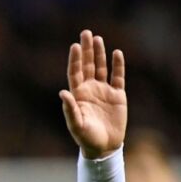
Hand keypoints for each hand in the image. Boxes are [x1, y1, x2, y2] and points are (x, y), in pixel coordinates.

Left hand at [60, 30, 126, 158]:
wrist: (104, 148)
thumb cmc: (87, 138)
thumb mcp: (76, 125)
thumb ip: (70, 109)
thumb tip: (63, 92)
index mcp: (78, 95)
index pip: (75, 73)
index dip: (75, 59)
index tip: (75, 45)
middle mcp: (90, 90)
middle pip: (87, 65)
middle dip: (87, 50)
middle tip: (86, 33)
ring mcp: (104, 91)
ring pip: (101, 68)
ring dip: (100, 54)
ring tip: (98, 39)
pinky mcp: (118, 95)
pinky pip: (118, 77)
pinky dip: (118, 65)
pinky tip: (117, 53)